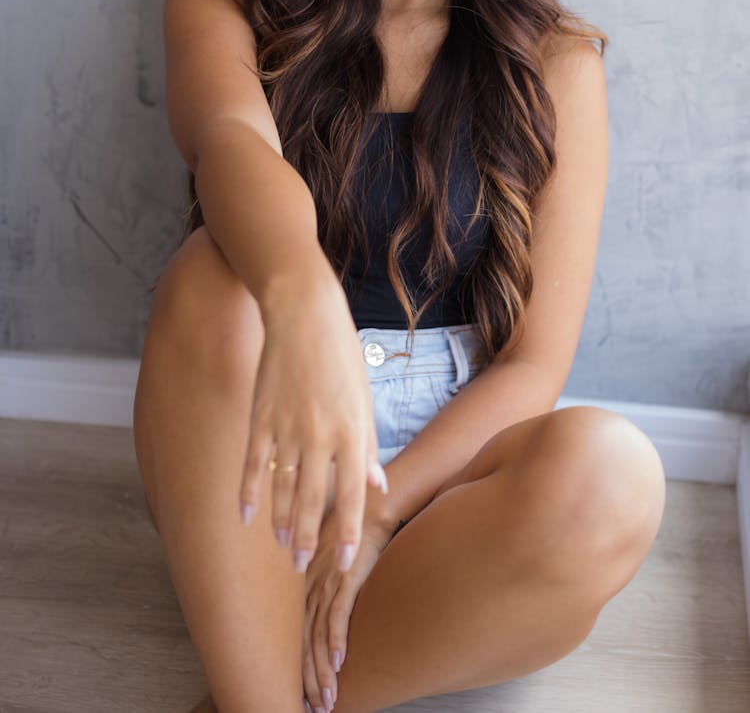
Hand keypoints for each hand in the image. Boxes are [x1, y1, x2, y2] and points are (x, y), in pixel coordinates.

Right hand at [238, 268, 386, 571]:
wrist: (303, 313)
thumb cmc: (341, 354)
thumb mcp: (364, 397)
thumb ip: (367, 445)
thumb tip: (376, 484)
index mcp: (351, 431)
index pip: (351, 496)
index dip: (348, 533)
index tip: (344, 563)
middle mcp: (319, 435)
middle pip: (311, 501)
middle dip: (307, 539)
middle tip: (301, 567)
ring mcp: (286, 427)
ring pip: (281, 489)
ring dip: (280, 522)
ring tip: (281, 546)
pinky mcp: (260, 416)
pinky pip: (254, 464)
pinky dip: (249, 492)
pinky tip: (246, 516)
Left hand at [302, 507, 393, 711]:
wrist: (366, 511)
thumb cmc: (348, 538)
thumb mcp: (327, 566)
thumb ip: (321, 589)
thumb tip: (324, 616)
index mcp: (302, 590)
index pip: (293, 640)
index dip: (295, 672)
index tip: (299, 697)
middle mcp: (308, 591)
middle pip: (302, 646)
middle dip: (307, 682)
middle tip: (314, 709)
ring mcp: (325, 585)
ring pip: (318, 638)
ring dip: (324, 673)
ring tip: (328, 700)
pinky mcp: (344, 579)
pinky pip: (338, 615)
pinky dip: (337, 641)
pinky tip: (340, 663)